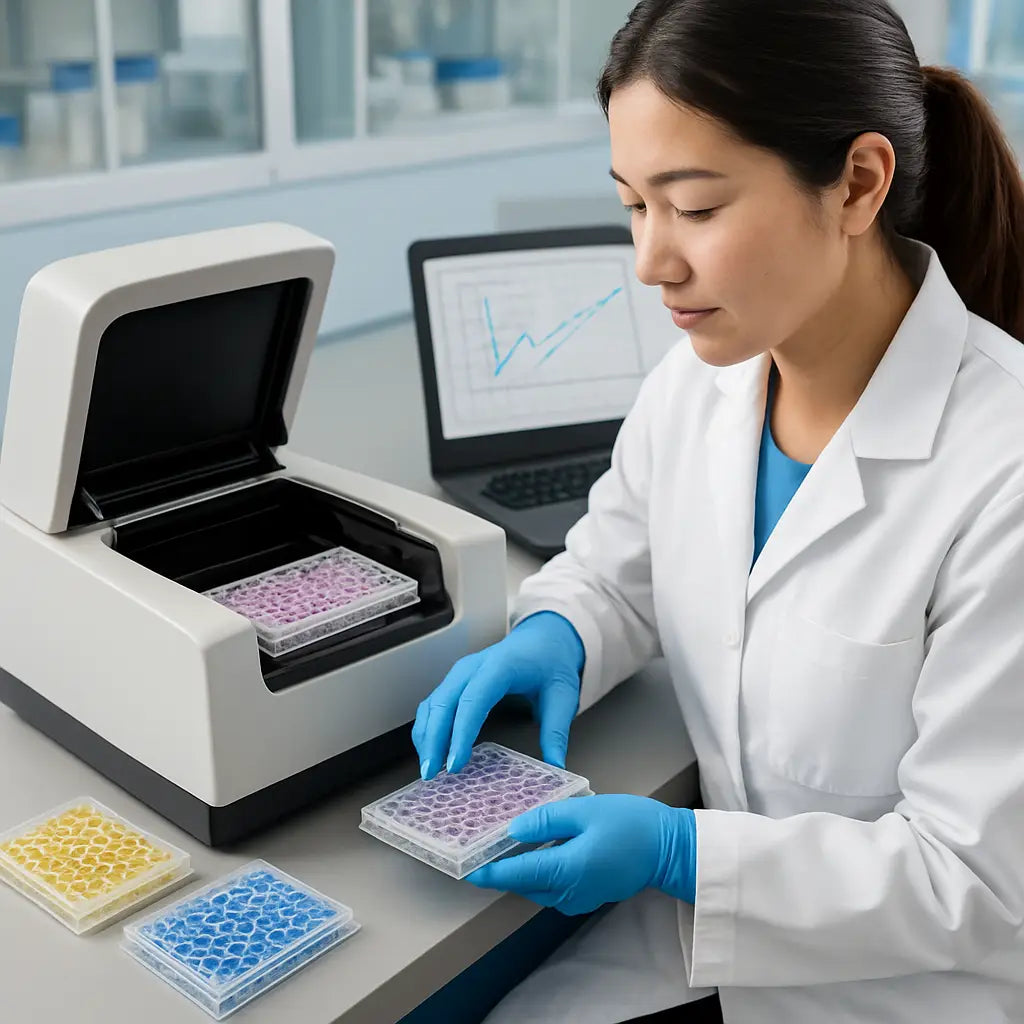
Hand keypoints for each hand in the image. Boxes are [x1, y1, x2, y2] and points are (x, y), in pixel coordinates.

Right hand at [412, 611, 584, 778]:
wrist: (543, 639)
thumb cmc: (550, 663)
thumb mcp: (563, 695)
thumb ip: (556, 732)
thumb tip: (556, 767)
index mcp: (501, 666)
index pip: (474, 700)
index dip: (461, 732)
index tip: (456, 763)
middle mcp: (474, 667)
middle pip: (444, 702)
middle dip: (434, 739)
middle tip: (432, 774)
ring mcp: (461, 673)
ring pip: (433, 703)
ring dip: (426, 736)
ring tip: (429, 769)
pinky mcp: (455, 681)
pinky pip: (433, 704)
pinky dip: (427, 728)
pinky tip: (431, 751)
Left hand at [466, 794, 696, 914]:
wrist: (669, 848)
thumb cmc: (629, 823)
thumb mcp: (584, 811)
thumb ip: (546, 820)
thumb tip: (513, 829)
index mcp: (565, 871)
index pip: (515, 874)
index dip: (488, 872)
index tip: (465, 867)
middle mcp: (567, 893)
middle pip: (523, 882)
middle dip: (501, 867)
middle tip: (482, 843)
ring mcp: (577, 898)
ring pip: (536, 885)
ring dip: (520, 869)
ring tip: (504, 842)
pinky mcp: (586, 895)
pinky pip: (552, 886)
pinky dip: (539, 870)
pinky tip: (536, 847)